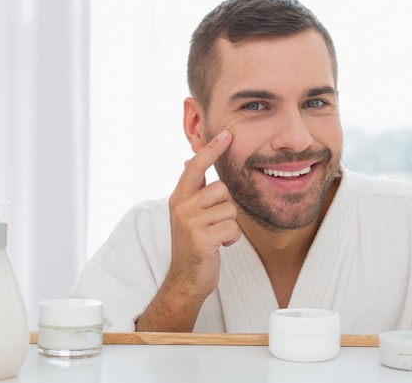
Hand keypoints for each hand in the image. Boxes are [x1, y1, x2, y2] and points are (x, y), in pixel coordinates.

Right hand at [168, 128, 240, 297]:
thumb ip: (192, 189)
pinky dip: (232, 239)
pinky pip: (232, 228)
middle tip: (214, 224)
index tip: (228, 133)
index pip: (196, 166)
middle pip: (222, 189)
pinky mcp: (201, 238)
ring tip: (216, 237)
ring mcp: (189, 222)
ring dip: (230, 225)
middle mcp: (181, 206)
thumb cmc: (193, 245)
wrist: (185, 280)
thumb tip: (189, 160)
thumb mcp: (187, 213)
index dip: (212, 149)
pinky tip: (219, 247)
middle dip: (227, 207)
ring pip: (230, 209)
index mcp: (179, 198)